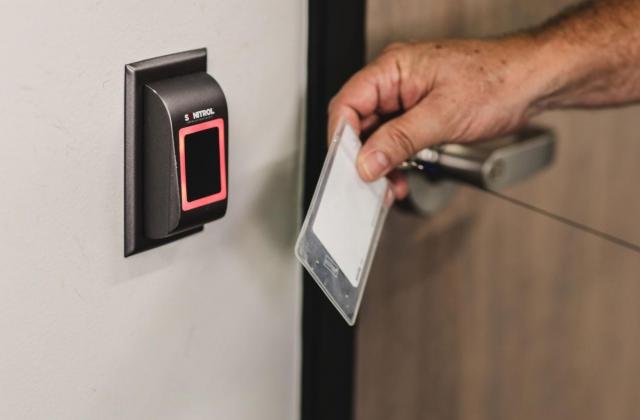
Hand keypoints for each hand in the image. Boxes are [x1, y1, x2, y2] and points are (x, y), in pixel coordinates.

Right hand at [328, 37, 546, 198]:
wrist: (533, 81)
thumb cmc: (498, 78)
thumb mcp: (443, 115)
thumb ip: (400, 140)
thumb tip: (367, 162)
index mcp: (393, 68)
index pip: (348, 104)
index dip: (342, 138)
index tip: (346, 167)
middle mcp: (395, 81)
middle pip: (359, 123)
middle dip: (363, 157)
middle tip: (368, 184)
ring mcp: (407, 98)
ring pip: (377, 135)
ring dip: (380, 164)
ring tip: (389, 186)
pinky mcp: (420, 113)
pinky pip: (396, 139)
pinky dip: (396, 161)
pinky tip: (400, 177)